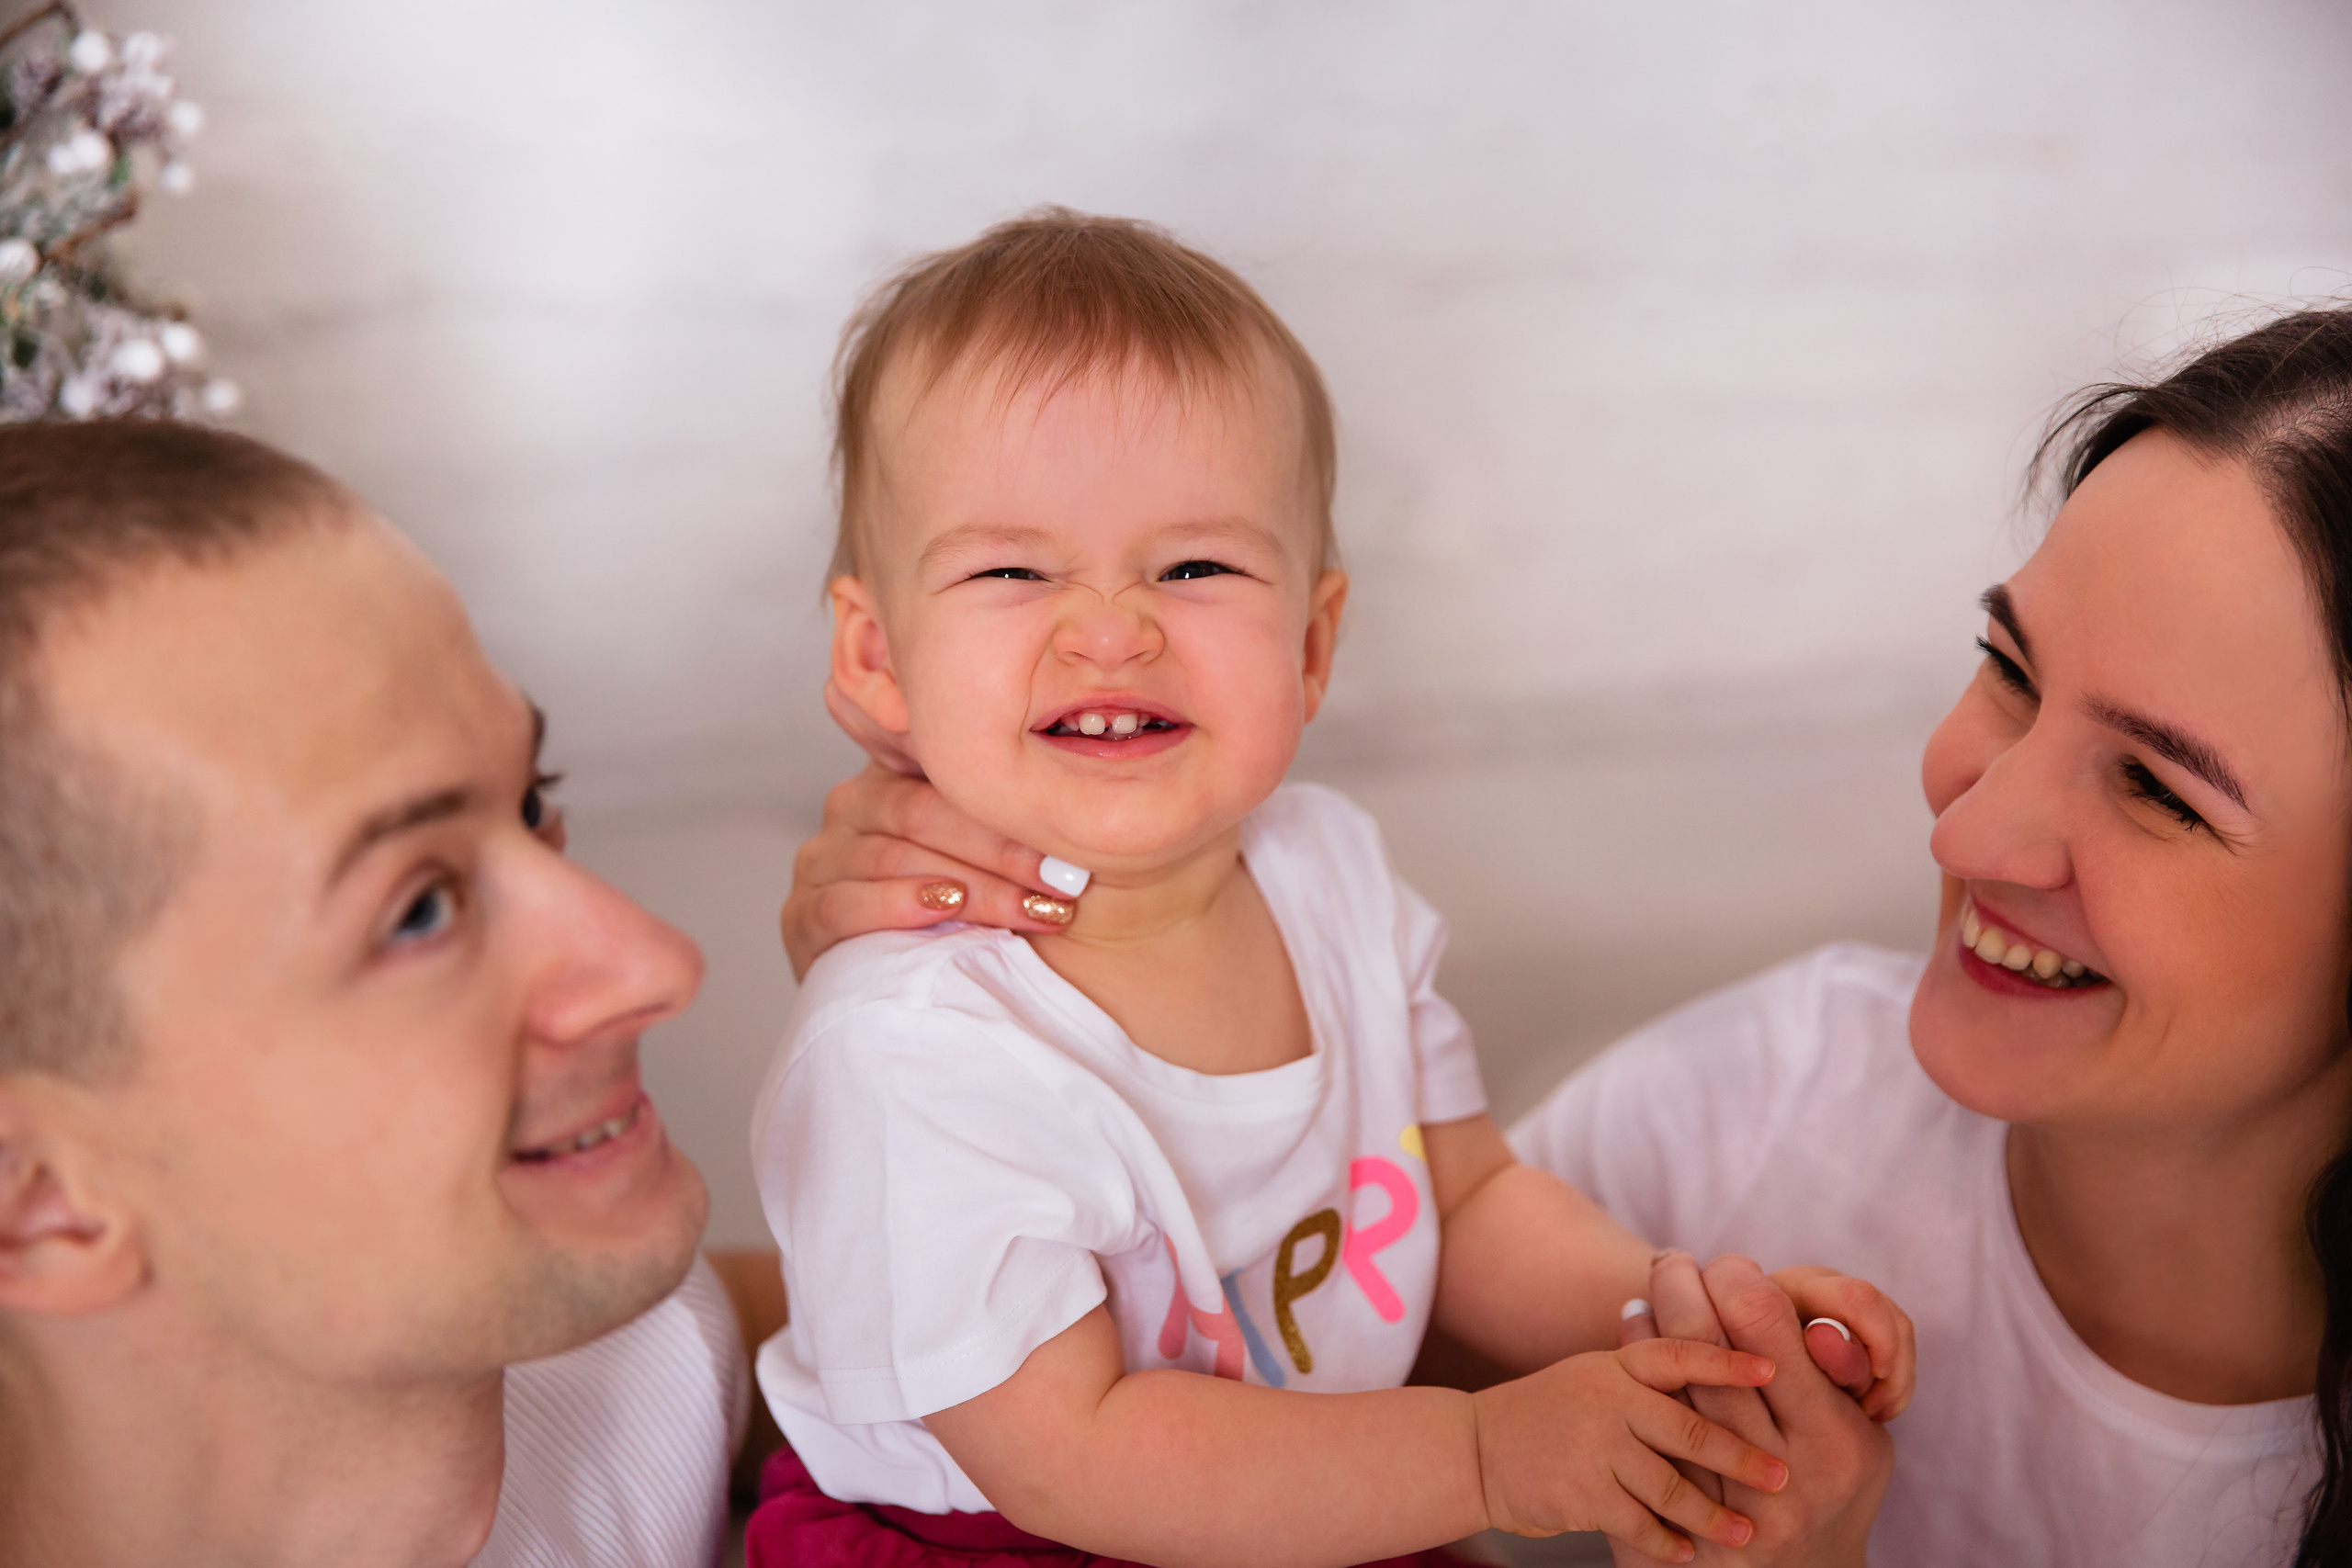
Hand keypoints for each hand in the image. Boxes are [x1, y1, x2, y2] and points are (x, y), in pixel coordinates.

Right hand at [780, 679, 1085, 977]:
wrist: (900, 991)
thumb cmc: (964, 912)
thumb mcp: (986, 854)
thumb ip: (1005, 814)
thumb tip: (1074, 795)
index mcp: (895, 773)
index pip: (946, 771)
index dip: (1007, 804)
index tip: (1069, 839)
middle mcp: (850, 806)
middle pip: (921, 810)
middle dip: (1001, 851)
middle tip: (1061, 884)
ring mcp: (819, 860)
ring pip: (891, 856)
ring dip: (970, 886)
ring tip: (1029, 909)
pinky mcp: (799, 918)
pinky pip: (842, 903)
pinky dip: (897, 905)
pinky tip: (943, 910)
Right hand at [1470, 1340, 1786, 1562]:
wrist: (1474, 1450)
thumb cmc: (1548, 1413)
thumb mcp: (1593, 1377)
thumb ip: (1646, 1376)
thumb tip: (1721, 1362)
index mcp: (1616, 1367)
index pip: (1681, 1354)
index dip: (1727, 1361)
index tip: (1770, 1370)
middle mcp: (1608, 1400)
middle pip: (1691, 1429)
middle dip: (1743, 1457)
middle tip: (1781, 1477)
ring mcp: (1594, 1447)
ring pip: (1672, 1487)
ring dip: (1713, 1516)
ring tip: (1746, 1533)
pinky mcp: (1581, 1493)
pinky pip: (1639, 1522)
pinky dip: (1667, 1542)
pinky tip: (1686, 1554)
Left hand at [1613, 1255, 1892, 1566]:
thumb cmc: (1838, 1487)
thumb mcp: (1862, 1433)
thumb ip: (1841, 1372)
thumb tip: (1818, 1323)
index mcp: (1833, 1440)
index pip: (1764, 1320)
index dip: (1739, 1280)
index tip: (1728, 1270)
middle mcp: (1780, 1474)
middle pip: (1703, 1344)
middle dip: (1682, 1286)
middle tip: (1671, 1260)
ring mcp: (1727, 1506)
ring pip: (1666, 1384)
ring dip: (1651, 1324)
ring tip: (1647, 1291)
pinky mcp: (1682, 1527)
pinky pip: (1644, 1431)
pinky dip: (1634, 1373)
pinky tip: (1631, 1340)